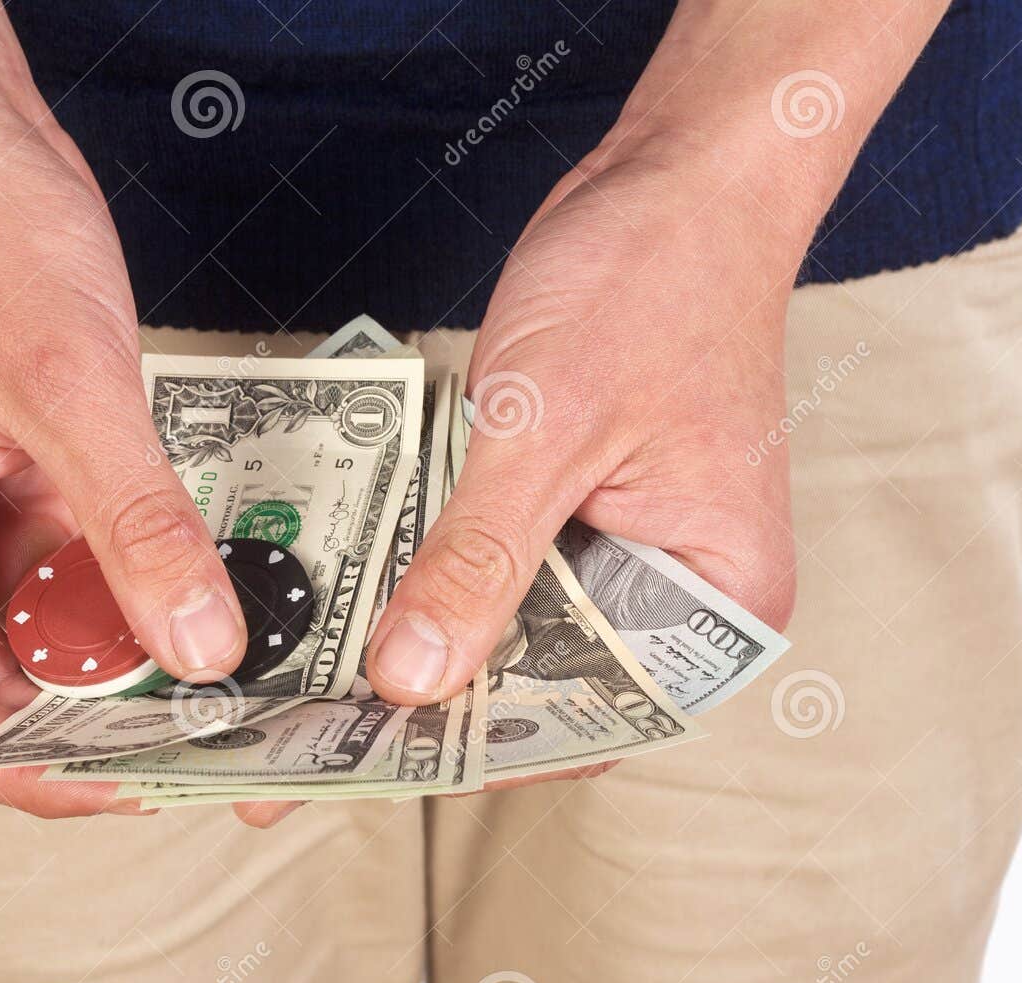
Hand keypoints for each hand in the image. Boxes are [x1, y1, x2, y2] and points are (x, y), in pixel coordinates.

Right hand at [0, 66, 248, 817]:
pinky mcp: (24, 495)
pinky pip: (85, 576)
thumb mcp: (67, 386)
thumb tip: (204, 650)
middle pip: (2, 696)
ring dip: (136, 664)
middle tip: (221, 741)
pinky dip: (144, 593)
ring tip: (240, 685)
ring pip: (53, 643)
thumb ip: (134, 525)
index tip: (145, 778)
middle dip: (105, 726)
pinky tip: (219, 601)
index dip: (37, 772)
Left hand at [367, 139, 799, 787]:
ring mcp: (623, 550)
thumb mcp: (547, 432)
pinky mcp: (574, 506)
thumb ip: (478, 562)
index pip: (588, 717)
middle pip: (542, 681)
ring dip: (420, 637)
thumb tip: (409, 677)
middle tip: (308, 738)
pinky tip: (346, 595)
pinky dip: (432, 570)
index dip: (475, 747)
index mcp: (715, 601)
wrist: (677, 175)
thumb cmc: (654, 283)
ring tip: (306, 683)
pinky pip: (498, 562)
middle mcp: (675, 593)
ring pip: (511, 625)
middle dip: (431, 703)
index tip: (367, 767)